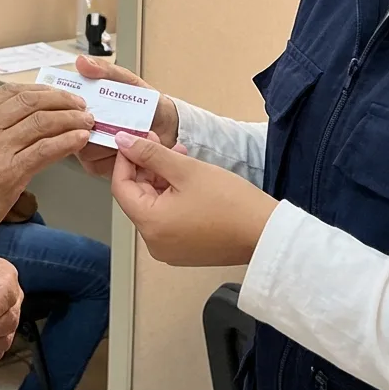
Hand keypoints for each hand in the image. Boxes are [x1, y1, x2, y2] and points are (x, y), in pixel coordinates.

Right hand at [0, 84, 93, 242]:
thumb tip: (25, 117)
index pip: (10, 91)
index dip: (40, 90)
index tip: (57, 94)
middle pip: (30, 101)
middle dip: (60, 100)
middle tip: (78, 105)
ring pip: (42, 122)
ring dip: (70, 119)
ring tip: (85, 121)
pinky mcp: (9, 172)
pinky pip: (46, 149)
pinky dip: (67, 141)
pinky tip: (79, 139)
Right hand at [72, 56, 179, 177]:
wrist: (168, 126)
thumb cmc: (145, 103)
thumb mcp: (126, 81)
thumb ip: (105, 71)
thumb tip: (82, 62)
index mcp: (83, 107)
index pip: (61, 108)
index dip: (69, 107)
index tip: (86, 104)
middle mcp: (81, 128)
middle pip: (70, 131)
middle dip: (91, 126)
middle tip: (113, 119)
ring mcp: (89, 149)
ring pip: (83, 150)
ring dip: (107, 141)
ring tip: (127, 132)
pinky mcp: (100, 166)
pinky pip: (97, 164)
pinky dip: (115, 156)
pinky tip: (129, 147)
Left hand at [111, 131, 277, 266]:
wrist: (267, 233)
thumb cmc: (230, 202)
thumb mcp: (185, 169)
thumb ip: (150, 154)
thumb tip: (122, 142)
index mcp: (150, 224)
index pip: (121, 186)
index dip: (126, 159)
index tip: (135, 140)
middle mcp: (154, 242)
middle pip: (137, 196)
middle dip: (147, 166)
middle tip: (161, 141)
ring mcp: (169, 249)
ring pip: (153, 204)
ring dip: (161, 177)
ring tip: (179, 153)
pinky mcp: (185, 250)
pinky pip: (168, 217)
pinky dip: (172, 195)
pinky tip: (187, 176)